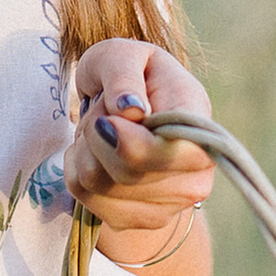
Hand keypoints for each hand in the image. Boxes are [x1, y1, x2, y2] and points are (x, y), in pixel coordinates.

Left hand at [64, 39, 215, 259]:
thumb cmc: (129, 75)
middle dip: (97, 130)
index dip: (133, 145)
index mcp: (199, 124)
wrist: (131, 111)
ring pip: (99, 185)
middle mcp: (197, 173)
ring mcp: (171, 204)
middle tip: (104, 108)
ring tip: (102, 127)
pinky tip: (95, 152)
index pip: (175, 154)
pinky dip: (76, 168)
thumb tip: (129, 110)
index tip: (106, 118)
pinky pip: (84, 198)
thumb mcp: (122, 55)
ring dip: (84, 148)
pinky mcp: (138, 220)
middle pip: (126, 172)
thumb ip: (124, 74)